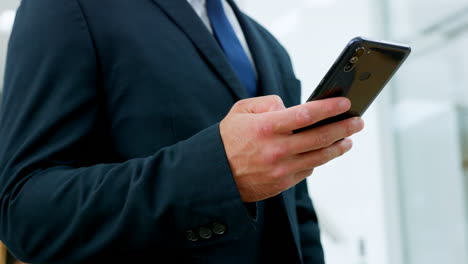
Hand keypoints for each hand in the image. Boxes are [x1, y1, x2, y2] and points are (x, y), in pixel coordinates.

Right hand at [220, 95, 363, 201]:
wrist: (214, 176)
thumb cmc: (228, 140)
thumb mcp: (240, 111)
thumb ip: (267, 103)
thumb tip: (291, 108)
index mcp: (266, 127)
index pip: (306, 114)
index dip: (329, 108)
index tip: (345, 104)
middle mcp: (277, 149)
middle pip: (320, 137)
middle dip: (344, 128)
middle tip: (358, 121)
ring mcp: (281, 170)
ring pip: (319, 158)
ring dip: (338, 147)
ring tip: (348, 140)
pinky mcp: (283, 184)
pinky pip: (307, 171)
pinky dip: (317, 161)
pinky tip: (321, 154)